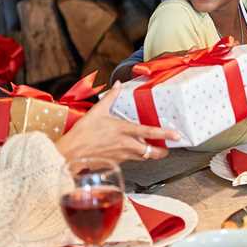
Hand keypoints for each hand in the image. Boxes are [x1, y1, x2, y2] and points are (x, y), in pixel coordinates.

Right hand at [55, 83, 179, 162]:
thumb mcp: (97, 111)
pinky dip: (134, 156)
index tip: (176, 135)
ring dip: (149, 155)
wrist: (71, 153)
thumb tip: (118, 84)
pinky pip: (130, 160)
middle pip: (151, 152)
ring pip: (142, 158)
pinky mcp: (115, 163)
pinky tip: (132, 152)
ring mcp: (121, 156)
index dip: (164, 134)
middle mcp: (125, 145)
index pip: (149, 132)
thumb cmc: (82, 133)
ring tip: (154, 151)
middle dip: (162, 152)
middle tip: (167, 149)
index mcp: (123, 130)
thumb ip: (111, 97)